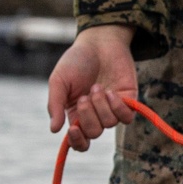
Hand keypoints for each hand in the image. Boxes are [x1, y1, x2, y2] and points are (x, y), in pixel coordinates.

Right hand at [47, 25, 137, 152]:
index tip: (72, 130)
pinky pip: (126, 117)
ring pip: (109, 124)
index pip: (79, 140)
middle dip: (88, 116)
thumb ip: (54, 105)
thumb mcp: (58, 81)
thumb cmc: (76, 60)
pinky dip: (117, 107)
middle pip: (93, 133)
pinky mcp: (128, 101)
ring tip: (97, 87)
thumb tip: (54, 130)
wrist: (100, 42)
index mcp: (76, 113)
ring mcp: (112, 108)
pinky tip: (111, 92)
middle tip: (84, 96)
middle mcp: (95, 115)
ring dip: (101, 106)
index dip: (76, 141)